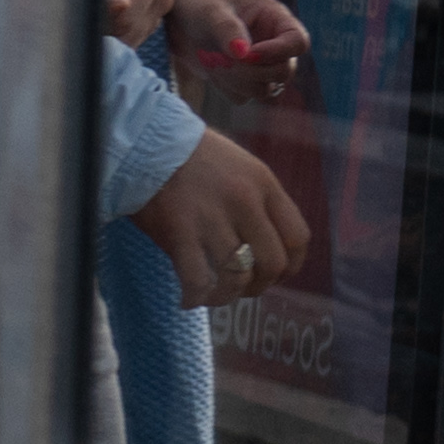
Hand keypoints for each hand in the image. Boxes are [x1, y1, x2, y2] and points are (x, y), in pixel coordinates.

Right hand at [127, 128, 310, 311]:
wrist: (146, 144)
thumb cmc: (191, 157)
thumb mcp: (240, 166)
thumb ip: (258, 200)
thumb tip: (265, 242)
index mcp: (263, 184)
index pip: (298, 237)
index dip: (292, 265)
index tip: (277, 274)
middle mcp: (244, 202)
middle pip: (273, 262)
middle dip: (261, 285)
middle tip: (245, 287)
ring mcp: (212, 218)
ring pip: (238, 277)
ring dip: (229, 295)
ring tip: (215, 296)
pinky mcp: (180, 232)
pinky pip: (198, 279)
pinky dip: (196, 297)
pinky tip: (189, 299)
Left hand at [160, 0, 309, 98]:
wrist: (177, 20)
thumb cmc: (198, 6)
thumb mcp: (211, 12)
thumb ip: (228, 30)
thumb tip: (244, 54)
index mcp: (276, 19)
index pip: (299, 42)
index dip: (279, 52)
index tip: (249, 53)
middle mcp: (274, 44)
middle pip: (284, 72)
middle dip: (253, 71)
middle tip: (224, 60)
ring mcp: (261, 65)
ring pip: (266, 90)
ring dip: (238, 81)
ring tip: (215, 62)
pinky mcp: (243, 81)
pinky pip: (244, 97)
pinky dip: (227, 88)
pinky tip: (212, 69)